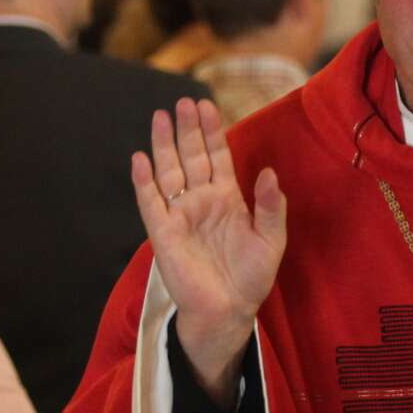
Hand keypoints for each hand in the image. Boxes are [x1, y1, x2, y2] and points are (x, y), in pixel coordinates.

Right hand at [131, 98, 286, 405]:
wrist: (229, 310)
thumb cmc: (251, 277)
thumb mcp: (271, 239)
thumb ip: (270, 206)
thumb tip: (267, 173)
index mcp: (227, 199)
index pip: (217, 156)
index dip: (212, 131)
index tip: (208, 105)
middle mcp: (202, 201)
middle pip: (191, 156)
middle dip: (187, 129)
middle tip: (183, 102)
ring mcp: (181, 215)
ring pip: (170, 172)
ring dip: (163, 145)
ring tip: (160, 116)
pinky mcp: (163, 233)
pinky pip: (151, 202)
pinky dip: (144, 181)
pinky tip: (140, 159)